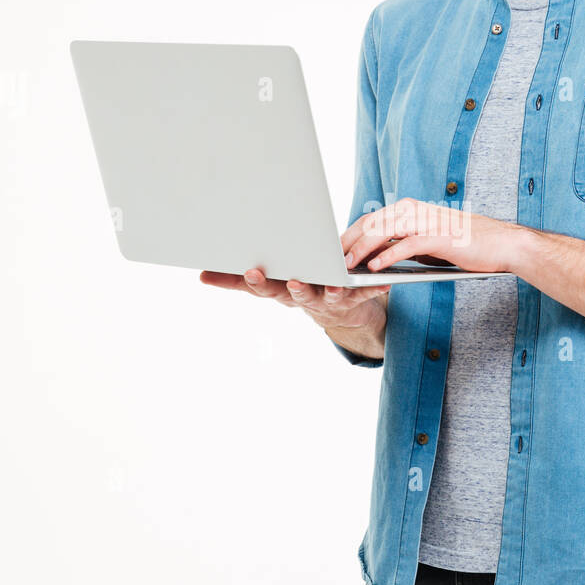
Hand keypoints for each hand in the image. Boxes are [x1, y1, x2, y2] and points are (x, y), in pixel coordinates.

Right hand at [199, 267, 390, 331]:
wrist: (340, 313)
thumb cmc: (298, 287)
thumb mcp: (267, 284)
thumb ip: (234, 280)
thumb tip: (200, 275)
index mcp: (281, 290)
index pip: (264, 288)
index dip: (257, 282)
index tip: (251, 272)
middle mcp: (304, 298)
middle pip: (298, 294)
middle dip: (295, 288)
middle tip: (294, 281)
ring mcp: (329, 300)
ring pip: (331, 295)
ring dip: (333, 290)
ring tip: (336, 284)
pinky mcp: (354, 298)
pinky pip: (365, 292)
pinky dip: (373, 287)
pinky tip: (384, 281)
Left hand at [341, 198, 521, 274]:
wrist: (502, 245)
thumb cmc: (465, 245)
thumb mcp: (427, 243)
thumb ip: (403, 244)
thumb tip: (375, 257)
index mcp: (410, 210)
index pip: (371, 219)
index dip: (349, 234)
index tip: (331, 250)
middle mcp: (415, 210)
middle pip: (372, 222)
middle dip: (348, 241)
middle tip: (330, 259)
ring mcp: (427, 221)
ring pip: (384, 231)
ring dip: (362, 248)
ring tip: (346, 264)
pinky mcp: (439, 236)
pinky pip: (405, 245)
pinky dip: (387, 256)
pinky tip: (373, 268)